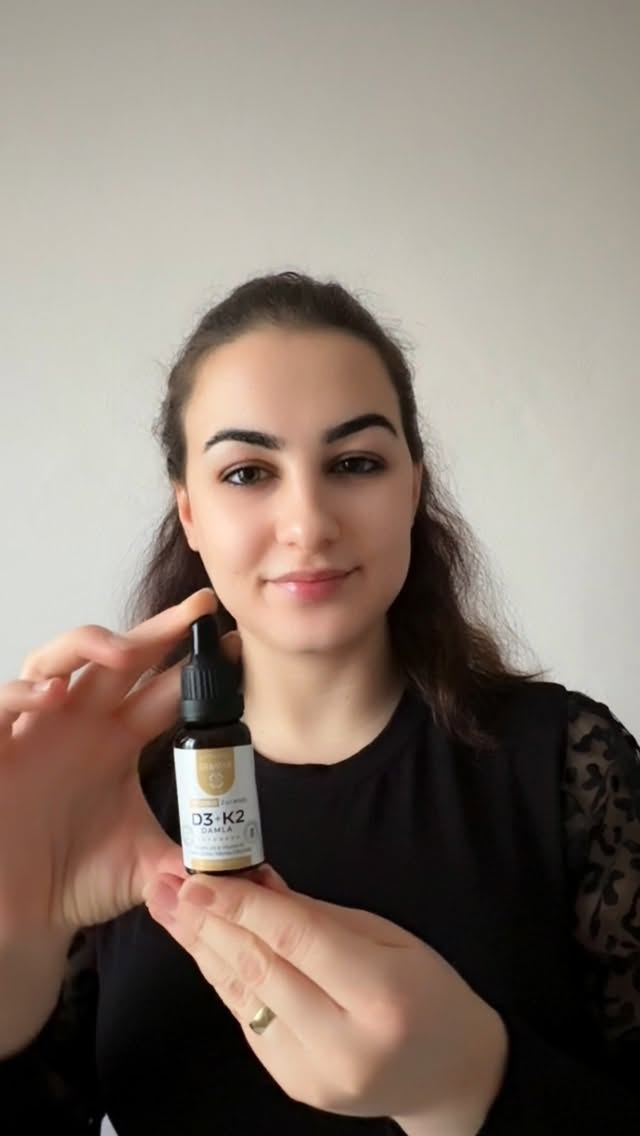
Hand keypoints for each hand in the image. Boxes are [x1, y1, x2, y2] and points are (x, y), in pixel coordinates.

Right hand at [0, 587, 231, 940]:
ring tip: (124, 650)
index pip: (164, 690)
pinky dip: (24, 693)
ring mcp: (36, 731)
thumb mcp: (147, 867)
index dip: (197, 666)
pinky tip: (51, 696)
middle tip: (199, 609)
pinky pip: (2, 704)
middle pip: (120, 659)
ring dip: (88, 645)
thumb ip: (194, 859)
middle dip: (159, 631)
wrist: (20, 918)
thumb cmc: (73, 880)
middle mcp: (79, 724)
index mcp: (118, 741)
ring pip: (56, 661)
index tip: (237, 647)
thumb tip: (249, 874)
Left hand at [145, 869, 507, 1131]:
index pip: (296, 940)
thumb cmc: (427, 991)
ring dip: (203, 950)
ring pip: (245, 997)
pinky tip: (206, 947)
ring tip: (171, 910)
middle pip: (261, 969)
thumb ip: (317, 916)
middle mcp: (344, 1042)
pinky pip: (250, 1021)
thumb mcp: (388, 936)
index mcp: (381, 993)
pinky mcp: (294, 1086)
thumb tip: (254, 882)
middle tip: (168, 887)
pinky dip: (227, 980)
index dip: (242, 906)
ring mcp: (316, 1073)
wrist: (452, 1075)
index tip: (199, 879)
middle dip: (207, 923)